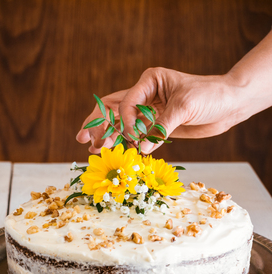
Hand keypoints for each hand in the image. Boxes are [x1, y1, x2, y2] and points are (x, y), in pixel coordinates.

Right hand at [76, 68, 240, 153]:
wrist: (229, 105)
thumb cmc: (210, 96)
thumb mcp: (185, 106)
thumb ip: (162, 127)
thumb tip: (141, 148)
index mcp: (150, 81)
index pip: (125, 101)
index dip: (123, 120)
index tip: (130, 136)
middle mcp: (146, 96)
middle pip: (114, 109)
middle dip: (98, 124)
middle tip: (83, 140)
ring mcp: (151, 112)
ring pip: (122, 124)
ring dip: (108, 136)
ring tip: (93, 149)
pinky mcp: (158, 127)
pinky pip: (138, 136)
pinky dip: (126, 144)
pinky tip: (114, 151)